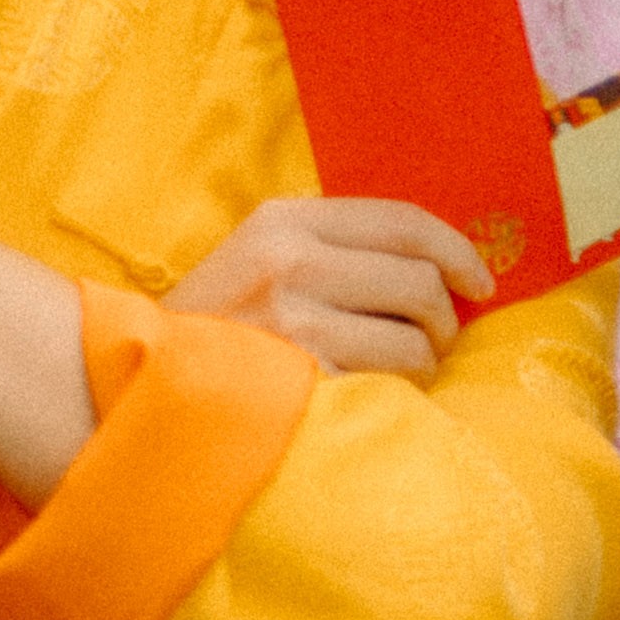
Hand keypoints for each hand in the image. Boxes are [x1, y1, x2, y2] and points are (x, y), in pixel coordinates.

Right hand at [166, 194, 490, 376]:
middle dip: (443, 318)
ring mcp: (294, 323)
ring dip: (423, 363)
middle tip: (434, 342)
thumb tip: (440, 266)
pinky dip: (397, 395)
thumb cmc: (216, 331)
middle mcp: (289, 261)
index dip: (457, 250)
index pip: (402, 220)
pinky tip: (372, 399)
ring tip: (398, 373)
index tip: (480, 282)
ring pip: (414, 340)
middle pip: (419, 279)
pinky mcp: (300, 381)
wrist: (139, 392)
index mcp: (283, 220)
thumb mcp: (259, 260)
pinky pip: (390, 385)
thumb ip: (334, 250)